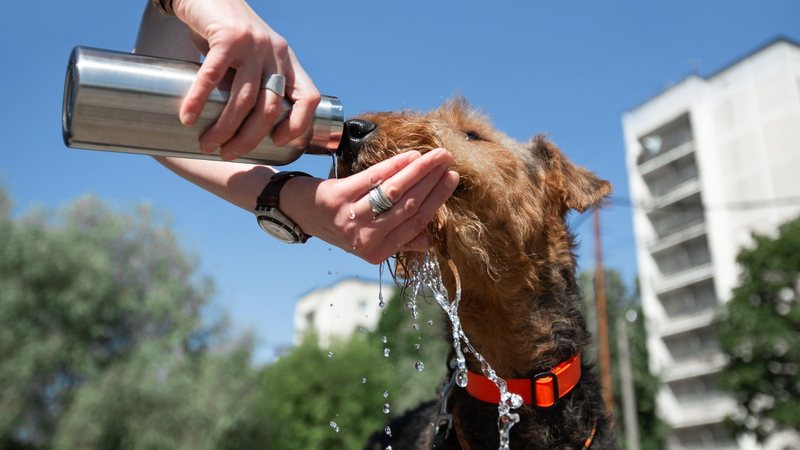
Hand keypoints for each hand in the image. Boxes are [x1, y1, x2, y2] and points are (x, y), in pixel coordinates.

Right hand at [171, 0, 320, 159]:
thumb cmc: (224, 32)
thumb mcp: (251, 58)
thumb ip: (253, 84)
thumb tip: (242, 128)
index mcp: (286, 61)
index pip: (309, 98)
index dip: (299, 125)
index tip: (277, 142)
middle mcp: (275, 52)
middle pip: (269, 108)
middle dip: (248, 138)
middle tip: (227, 153)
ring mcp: (254, 44)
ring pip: (243, 99)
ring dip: (224, 127)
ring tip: (208, 143)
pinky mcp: (228, 36)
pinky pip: (213, 77)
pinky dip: (198, 100)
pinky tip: (188, 117)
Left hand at [282, 149, 458, 263]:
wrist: (296, 210)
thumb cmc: (339, 221)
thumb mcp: (367, 237)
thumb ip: (398, 239)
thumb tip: (427, 240)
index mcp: (376, 253)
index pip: (415, 224)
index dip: (436, 200)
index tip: (451, 179)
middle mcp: (363, 240)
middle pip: (408, 206)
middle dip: (432, 181)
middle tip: (447, 161)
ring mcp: (350, 219)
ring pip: (393, 192)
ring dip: (418, 170)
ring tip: (434, 155)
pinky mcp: (337, 198)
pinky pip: (373, 179)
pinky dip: (394, 165)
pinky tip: (410, 156)